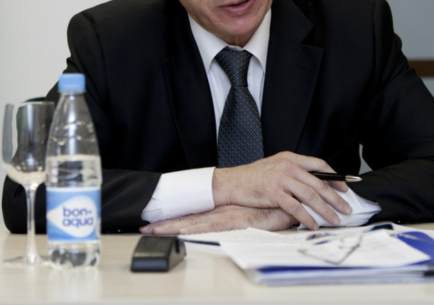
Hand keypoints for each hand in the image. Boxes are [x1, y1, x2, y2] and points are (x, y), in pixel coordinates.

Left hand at [139, 205, 296, 234]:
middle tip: (144, 228)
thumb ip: (241, 218)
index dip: (173, 219)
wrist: (289, 202)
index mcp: (221, 211)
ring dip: (172, 227)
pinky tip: (179, 232)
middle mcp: (219, 212)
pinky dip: (193, 229)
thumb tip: (233, 222)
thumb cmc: (272, 209)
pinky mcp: (233, 221)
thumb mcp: (252, 216)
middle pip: (187, 219)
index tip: (154, 224)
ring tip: (152, 231)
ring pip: (192, 223)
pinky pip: (209, 227)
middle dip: (165, 224)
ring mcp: (225, 216)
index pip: (193, 216)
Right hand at [212, 151, 351, 229]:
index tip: (345, 187)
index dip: (335, 177)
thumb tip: (313, 186)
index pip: (319, 165)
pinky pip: (296, 207)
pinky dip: (307, 218)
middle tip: (347, 208)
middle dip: (336, 197)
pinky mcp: (274, 193)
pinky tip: (313, 224)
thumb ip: (293, 172)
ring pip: (311, 196)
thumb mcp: (275, 167)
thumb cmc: (253, 177)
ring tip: (335, 219)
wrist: (232, 182)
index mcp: (290, 158)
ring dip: (325, 210)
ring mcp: (281, 179)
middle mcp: (288, 166)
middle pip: (319, 183)